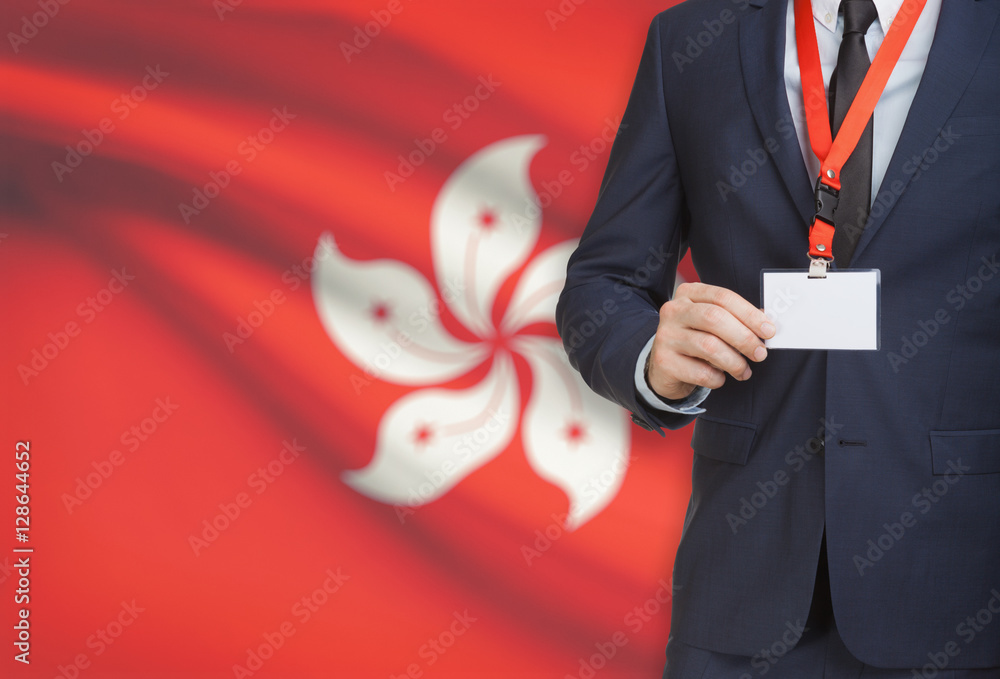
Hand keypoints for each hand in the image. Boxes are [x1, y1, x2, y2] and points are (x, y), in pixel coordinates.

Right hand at [647, 282, 775, 400]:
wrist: (665, 366)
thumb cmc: (697, 341)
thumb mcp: (713, 324)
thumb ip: (737, 319)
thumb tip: (768, 325)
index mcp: (689, 293)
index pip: (723, 297)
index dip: (749, 314)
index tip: (769, 331)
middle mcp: (673, 310)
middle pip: (714, 318)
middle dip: (744, 338)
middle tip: (760, 354)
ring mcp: (665, 335)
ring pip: (709, 346)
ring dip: (734, 362)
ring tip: (744, 371)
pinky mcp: (663, 361)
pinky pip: (700, 372)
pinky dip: (717, 378)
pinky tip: (719, 378)